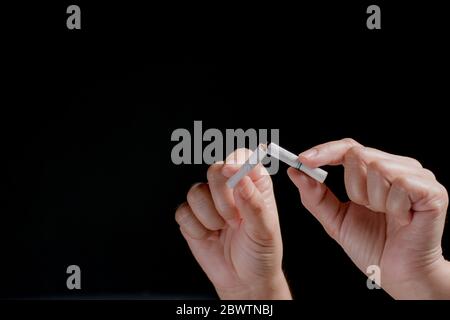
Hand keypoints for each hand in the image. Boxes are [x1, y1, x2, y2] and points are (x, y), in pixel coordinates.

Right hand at [175, 149, 290, 298]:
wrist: (243, 280)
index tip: (231, 172)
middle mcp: (229, 188)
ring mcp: (208, 201)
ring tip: (223, 229)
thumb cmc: (260, 253)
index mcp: (253, 184)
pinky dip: (196, 228)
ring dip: (210, 217)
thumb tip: (241, 179)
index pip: (241, 157)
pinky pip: (183, 212)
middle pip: (213, 170)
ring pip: (196, 192)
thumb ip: (254, 204)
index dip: (234, 162)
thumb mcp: (265, 230)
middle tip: (233, 218)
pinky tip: (209, 236)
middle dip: (222, 198)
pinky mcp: (191, 217)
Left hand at [288, 138, 449, 298]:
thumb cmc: (373, 246)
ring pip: (378, 167)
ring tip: (386, 216)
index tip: (303, 160)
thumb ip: (315, 195)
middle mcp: (396, 167)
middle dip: (353, 188)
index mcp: (375, 171)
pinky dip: (393, 207)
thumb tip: (296, 172)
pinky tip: (401, 220)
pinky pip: (400, 183)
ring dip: (373, 200)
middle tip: (367, 209)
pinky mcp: (432, 190)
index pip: (347, 148)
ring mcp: (417, 176)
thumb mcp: (335, 219)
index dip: (325, 151)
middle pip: (358, 154)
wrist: (399, 274)